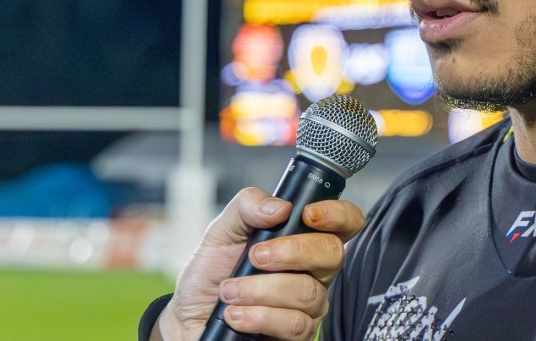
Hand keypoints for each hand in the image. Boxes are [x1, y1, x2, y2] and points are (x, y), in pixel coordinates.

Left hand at [152, 187, 364, 340]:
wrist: (189, 316)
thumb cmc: (211, 272)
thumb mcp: (222, 231)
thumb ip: (248, 207)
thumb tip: (281, 207)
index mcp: (304, 238)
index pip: (345, 222)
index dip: (338, 214)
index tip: (308, 214)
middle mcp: (314, 270)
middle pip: (332, 253)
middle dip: (291, 252)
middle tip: (255, 256)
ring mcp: (309, 304)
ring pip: (308, 293)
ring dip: (260, 290)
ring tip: (230, 291)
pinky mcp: (298, 334)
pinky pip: (295, 325)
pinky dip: (259, 317)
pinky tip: (236, 315)